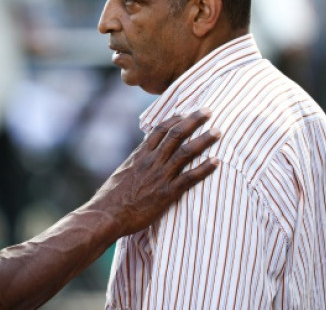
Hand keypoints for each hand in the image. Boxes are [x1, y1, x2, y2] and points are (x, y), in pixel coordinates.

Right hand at [90, 109, 219, 235]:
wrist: (107, 214)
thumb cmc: (112, 198)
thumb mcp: (122, 173)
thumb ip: (135, 164)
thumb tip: (140, 159)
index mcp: (140, 155)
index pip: (160, 129)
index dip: (175, 119)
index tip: (186, 113)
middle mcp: (151, 161)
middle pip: (176, 134)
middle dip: (194, 120)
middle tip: (209, 111)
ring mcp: (160, 176)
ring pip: (186, 152)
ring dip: (204, 140)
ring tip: (218, 132)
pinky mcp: (167, 193)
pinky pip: (189, 178)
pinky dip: (204, 169)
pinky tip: (217, 162)